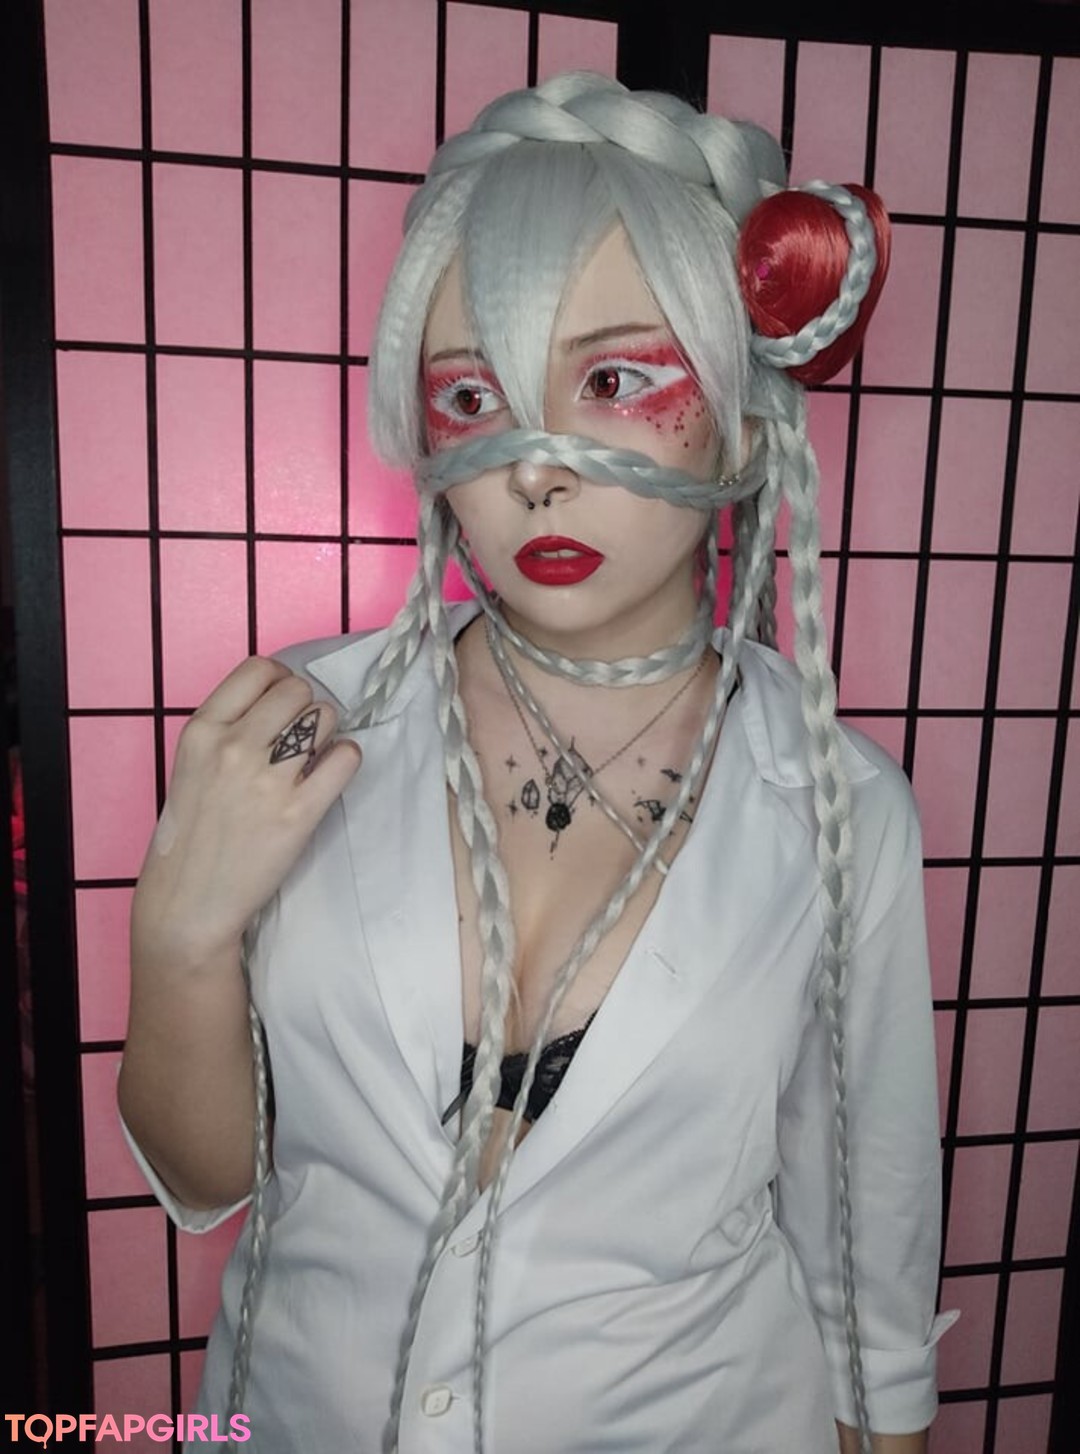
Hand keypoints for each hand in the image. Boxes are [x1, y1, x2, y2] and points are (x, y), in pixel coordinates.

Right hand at [131, 658, 361, 973]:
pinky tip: (331, 774)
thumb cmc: (191, 834)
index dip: (280, 680)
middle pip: (298, 689)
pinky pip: (345, 758)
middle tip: (301, 737)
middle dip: (305, 708)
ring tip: (313, 758)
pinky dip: (346, 759)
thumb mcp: (191, 766)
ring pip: (325, 717)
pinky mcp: (299, 812)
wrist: (189, 901)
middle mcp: (234, 746)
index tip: (283, 703)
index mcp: (202, 730)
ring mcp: (268, 779)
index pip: (258, 669)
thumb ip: (227, 730)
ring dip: (327, 733)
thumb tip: (280, 701)